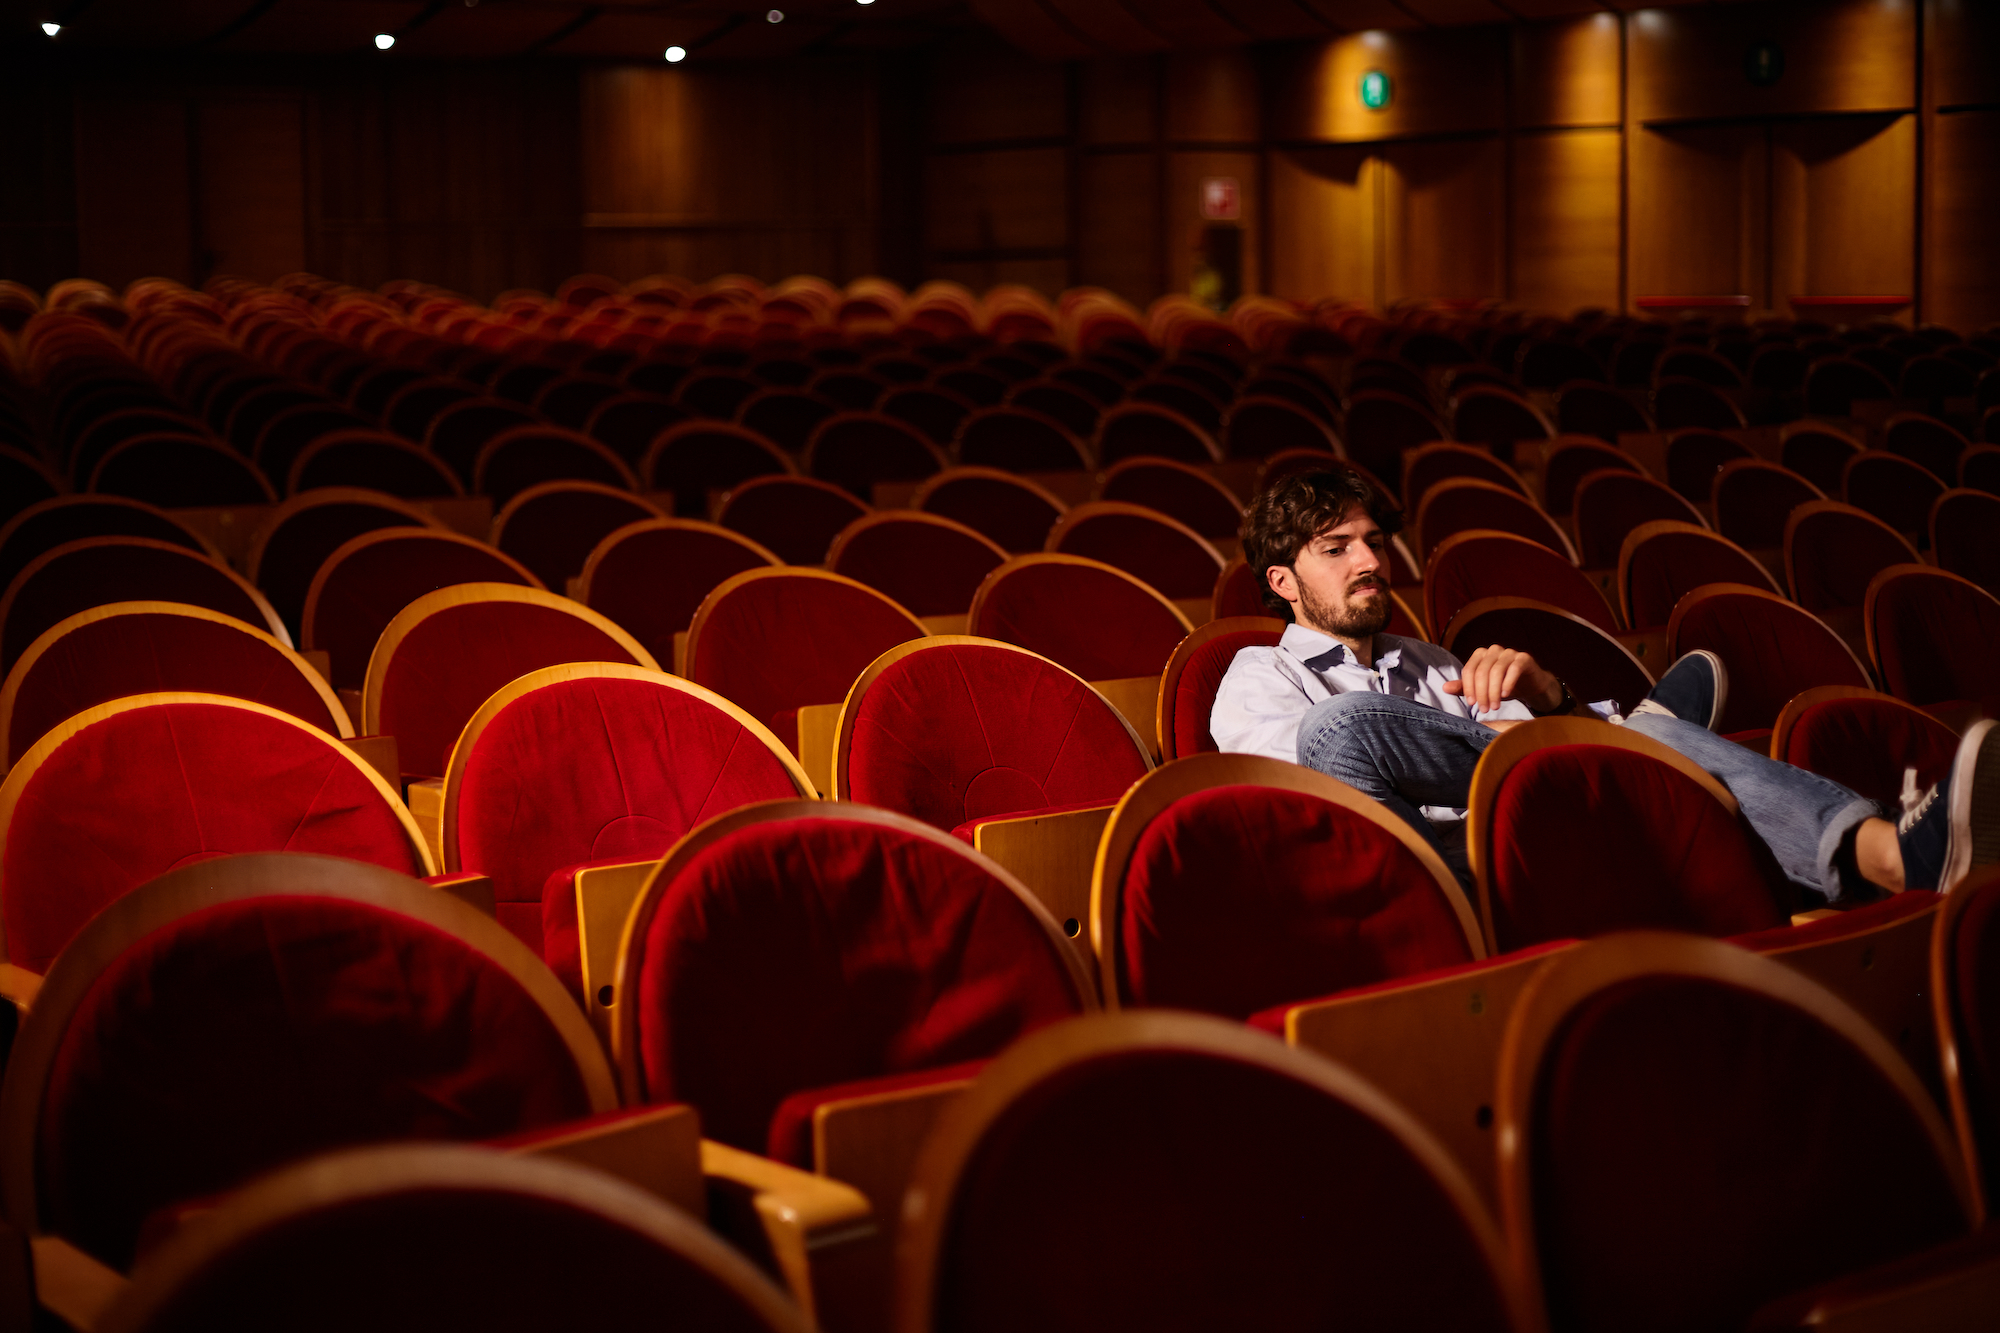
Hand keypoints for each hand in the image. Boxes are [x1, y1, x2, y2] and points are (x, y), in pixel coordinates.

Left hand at [1441, 645, 1562, 714]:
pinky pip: (1513, 669)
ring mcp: (1509, 652)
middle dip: (1481, 693)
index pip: (1469, 670)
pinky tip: (1505, 695)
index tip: (1471, 704)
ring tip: (1494, 706)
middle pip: (1481, 672)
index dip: (1468, 688)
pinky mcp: (1524, 658)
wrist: (1530, 685)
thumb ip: (1464, 687)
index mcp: (1480, 654)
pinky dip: (1508, 683)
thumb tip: (1444, 688)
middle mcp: (1493, 650)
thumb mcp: (1482, 689)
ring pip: (1496, 671)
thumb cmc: (1503, 686)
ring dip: (1494, 692)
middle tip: (1484, 709)